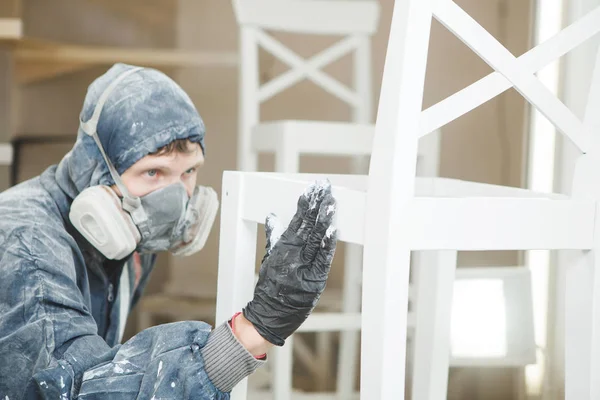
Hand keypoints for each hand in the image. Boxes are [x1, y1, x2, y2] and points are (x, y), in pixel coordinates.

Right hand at [242, 180, 337, 345]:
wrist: (268, 316)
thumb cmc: (270, 288)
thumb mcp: (269, 259)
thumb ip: (274, 237)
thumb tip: (273, 217)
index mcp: (283, 248)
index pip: (297, 220)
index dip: (306, 204)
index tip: (312, 188)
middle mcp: (293, 255)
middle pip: (308, 225)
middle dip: (317, 205)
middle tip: (325, 187)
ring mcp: (304, 267)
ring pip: (316, 239)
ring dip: (324, 219)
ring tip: (330, 202)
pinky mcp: (314, 281)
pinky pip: (323, 260)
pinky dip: (328, 245)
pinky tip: (334, 230)